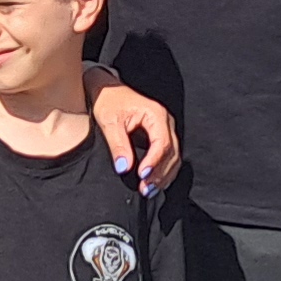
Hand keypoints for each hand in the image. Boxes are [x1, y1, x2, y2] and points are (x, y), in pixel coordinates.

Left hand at [92, 77, 179, 192]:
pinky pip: (169, 157)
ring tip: (148, 190)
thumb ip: (118, 145)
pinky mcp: (161, 136)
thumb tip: (124, 167)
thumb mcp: (109, 122)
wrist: (107, 91)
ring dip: (163, 176)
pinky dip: (163, 172)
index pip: (162, 143)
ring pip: (174, 157)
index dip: (154, 162)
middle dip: (160, 173)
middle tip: (145, 189)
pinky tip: (153, 183)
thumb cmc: (108, 102)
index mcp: (156, 115)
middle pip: (172, 153)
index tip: (142, 176)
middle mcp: (165, 122)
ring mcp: (166, 130)